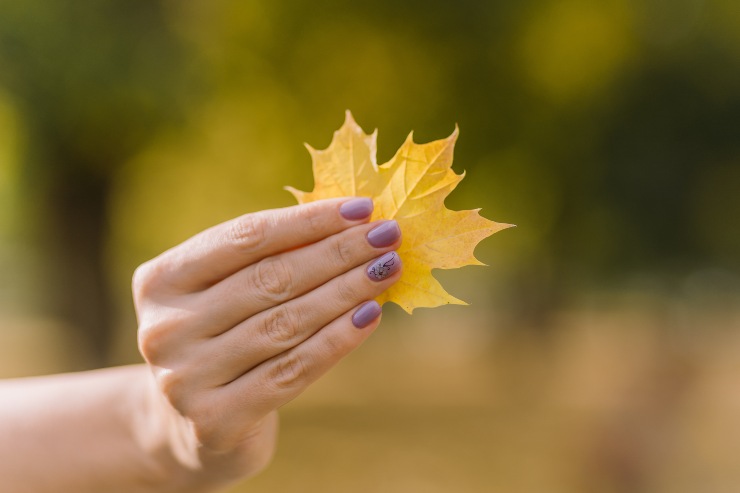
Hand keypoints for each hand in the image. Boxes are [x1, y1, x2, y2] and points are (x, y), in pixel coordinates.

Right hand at [132, 198, 401, 488]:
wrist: (192, 428)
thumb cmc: (222, 340)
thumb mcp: (227, 293)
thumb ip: (270, 260)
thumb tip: (351, 223)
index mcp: (160, 280)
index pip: (246, 237)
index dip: (309, 221)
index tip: (362, 208)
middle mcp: (164, 328)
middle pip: (270, 279)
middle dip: (339, 253)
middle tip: (389, 235)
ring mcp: (185, 379)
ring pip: (286, 323)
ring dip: (346, 291)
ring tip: (388, 269)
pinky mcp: (216, 420)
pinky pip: (293, 370)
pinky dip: (338, 340)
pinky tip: (371, 315)